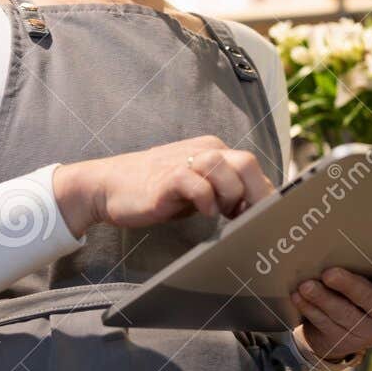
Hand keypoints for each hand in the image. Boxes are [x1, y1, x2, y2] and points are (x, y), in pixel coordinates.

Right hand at [52, 135, 274, 236]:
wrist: (108, 185)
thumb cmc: (155, 191)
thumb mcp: (196, 189)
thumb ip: (222, 192)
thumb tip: (256, 210)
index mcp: (213, 151)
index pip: (252, 168)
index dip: (263, 194)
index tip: (263, 218)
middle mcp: (203, 150)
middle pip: (247, 162)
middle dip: (257, 195)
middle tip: (250, 220)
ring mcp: (184, 161)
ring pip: (226, 167)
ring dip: (231, 195)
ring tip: (223, 214)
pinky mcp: (167, 177)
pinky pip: (198, 183)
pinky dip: (207, 200)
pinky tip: (204, 213)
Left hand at [291, 243, 371, 360]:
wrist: (340, 330)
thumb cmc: (355, 289)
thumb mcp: (366, 277)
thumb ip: (366, 261)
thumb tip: (346, 226)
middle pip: (370, 300)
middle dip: (348, 285)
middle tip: (329, 273)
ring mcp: (367, 333)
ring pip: (344, 315)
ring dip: (322, 299)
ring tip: (305, 286)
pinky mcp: (344, 343)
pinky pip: (326, 325)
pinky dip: (310, 309)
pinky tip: (298, 297)